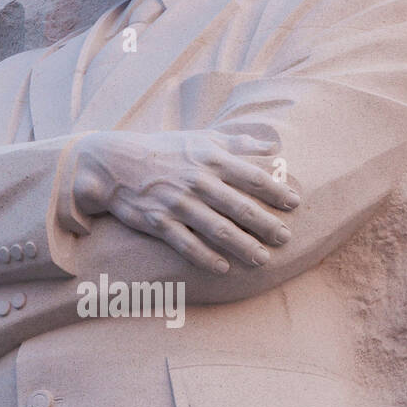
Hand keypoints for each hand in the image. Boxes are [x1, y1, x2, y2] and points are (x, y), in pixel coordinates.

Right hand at [71, 129, 299, 272]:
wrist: (112, 163)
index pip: (251, 176)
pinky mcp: (159, 222)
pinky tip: (224, 268)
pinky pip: (187, 244)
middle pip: (240, 207)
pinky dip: (207, 257)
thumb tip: (273, 146)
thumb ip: (238, 142)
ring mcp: (178, 204)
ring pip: (218, 229)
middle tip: (285, 238)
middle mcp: (197, 182)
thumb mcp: (200, 137)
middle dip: (266, 225)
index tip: (294, 203)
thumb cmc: (162, 149)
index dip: (275, 191)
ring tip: (262, 259)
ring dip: (243, 246)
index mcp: (210, 159)